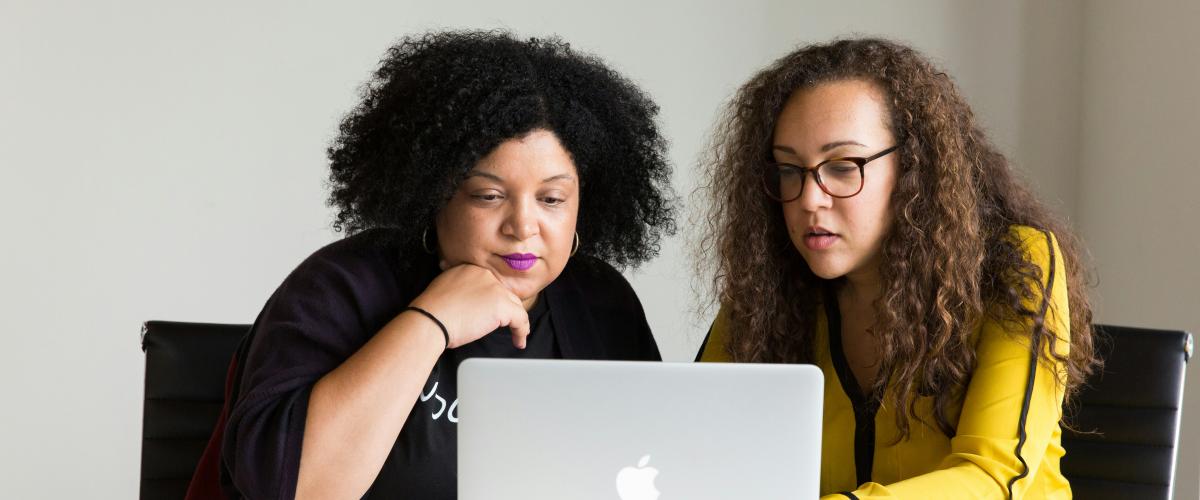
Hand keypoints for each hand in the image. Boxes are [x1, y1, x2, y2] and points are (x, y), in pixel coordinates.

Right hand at [407, 263, 530, 348]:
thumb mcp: (444, 290)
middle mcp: (485, 275)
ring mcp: (495, 289)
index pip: (491, 285)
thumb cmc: (431, 312)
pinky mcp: (502, 305)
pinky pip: (520, 319)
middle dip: (506, 310)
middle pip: (504, 294)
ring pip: (514, 305)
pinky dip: (521, 331)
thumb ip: (459, 289)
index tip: (492, 313)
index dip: (493, 301)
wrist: (430, 319)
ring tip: (516, 334)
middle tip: (505, 325)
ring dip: (516, 321)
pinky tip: (518, 340)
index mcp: (471, 269)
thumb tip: (467, 301)